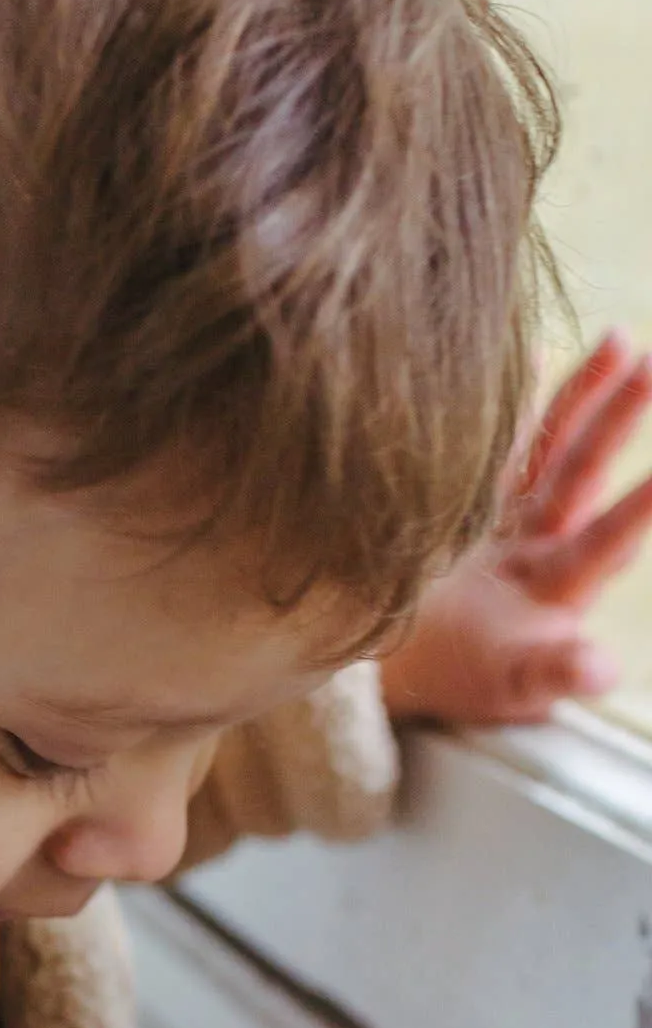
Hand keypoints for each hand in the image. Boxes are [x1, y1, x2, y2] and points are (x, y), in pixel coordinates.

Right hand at [382, 330, 651, 725]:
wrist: (400, 674)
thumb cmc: (461, 680)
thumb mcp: (508, 685)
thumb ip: (553, 672)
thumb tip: (603, 671)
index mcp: (556, 584)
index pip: (605, 539)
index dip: (639, 508)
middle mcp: (541, 544)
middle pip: (580, 472)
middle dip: (616, 421)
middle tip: (651, 367)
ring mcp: (508, 522)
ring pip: (550, 450)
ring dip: (582, 399)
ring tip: (619, 342)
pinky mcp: (471, 510)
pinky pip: (498, 449)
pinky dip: (515, 407)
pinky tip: (534, 355)